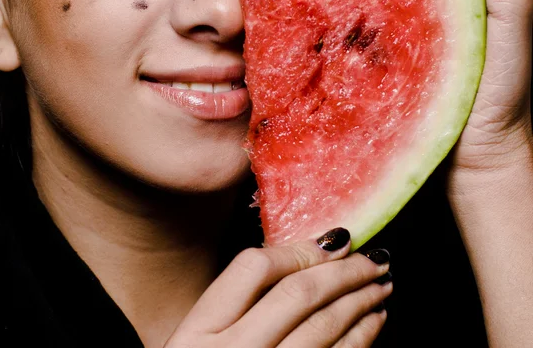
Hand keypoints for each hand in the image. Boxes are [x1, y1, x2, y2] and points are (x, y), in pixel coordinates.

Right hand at [165, 230, 390, 346]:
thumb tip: (298, 258)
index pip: (253, 269)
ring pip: (323, 327)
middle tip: (374, 256)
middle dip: (344, 271)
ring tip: (380, 283)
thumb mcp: (197, 337)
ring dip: (360, 301)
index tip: (334, 240)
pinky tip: (373, 321)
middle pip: (297, 295)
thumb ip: (232, 303)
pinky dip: (361, 337)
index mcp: (200, 329)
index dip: (299, 250)